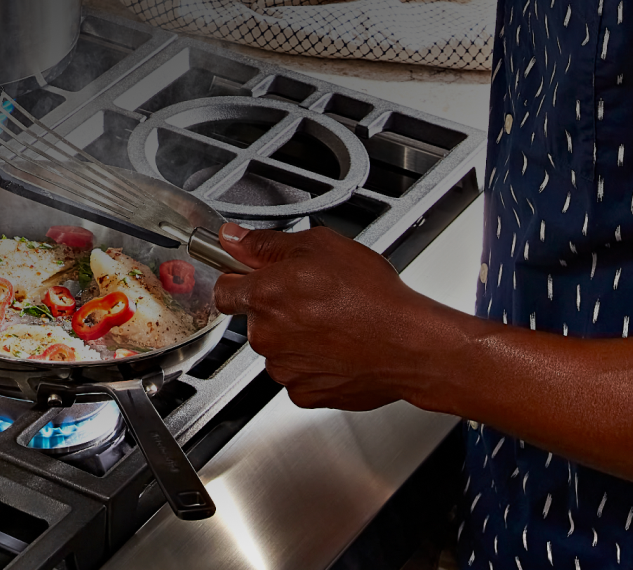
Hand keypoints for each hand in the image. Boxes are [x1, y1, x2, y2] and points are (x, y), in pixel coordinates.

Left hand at [211, 224, 460, 411]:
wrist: (409, 344)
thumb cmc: (373, 297)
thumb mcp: (320, 245)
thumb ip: (268, 244)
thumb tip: (234, 239)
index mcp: (264, 295)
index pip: (223, 290)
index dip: (239, 281)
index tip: (253, 279)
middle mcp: (267, 335)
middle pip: (255, 320)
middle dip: (277, 309)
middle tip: (315, 298)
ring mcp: (284, 368)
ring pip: (277, 348)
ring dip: (295, 337)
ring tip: (334, 324)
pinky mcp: (304, 392)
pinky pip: (298, 374)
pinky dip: (313, 364)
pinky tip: (338, 348)